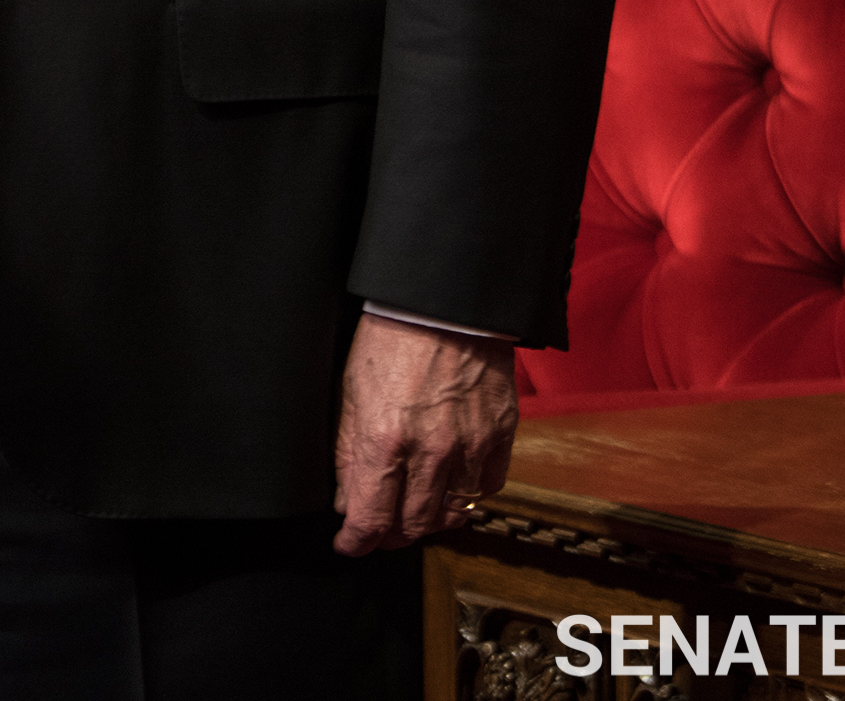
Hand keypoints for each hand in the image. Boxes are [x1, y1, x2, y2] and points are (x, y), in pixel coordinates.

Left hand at [331, 314, 516, 554]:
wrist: (444, 299)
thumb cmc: (390, 335)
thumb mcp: (351, 389)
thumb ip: (347, 451)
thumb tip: (345, 500)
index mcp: (384, 440)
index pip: (370, 519)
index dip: (356, 541)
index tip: (350, 544)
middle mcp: (429, 452)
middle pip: (412, 525)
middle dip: (390, 534)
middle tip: (380, 528)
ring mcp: (469, 446)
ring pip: (451, 515)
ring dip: (428, 521)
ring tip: (413, 511)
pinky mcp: (499, 435)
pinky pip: (486, 488)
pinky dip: (467, 496)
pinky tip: (451, 486)